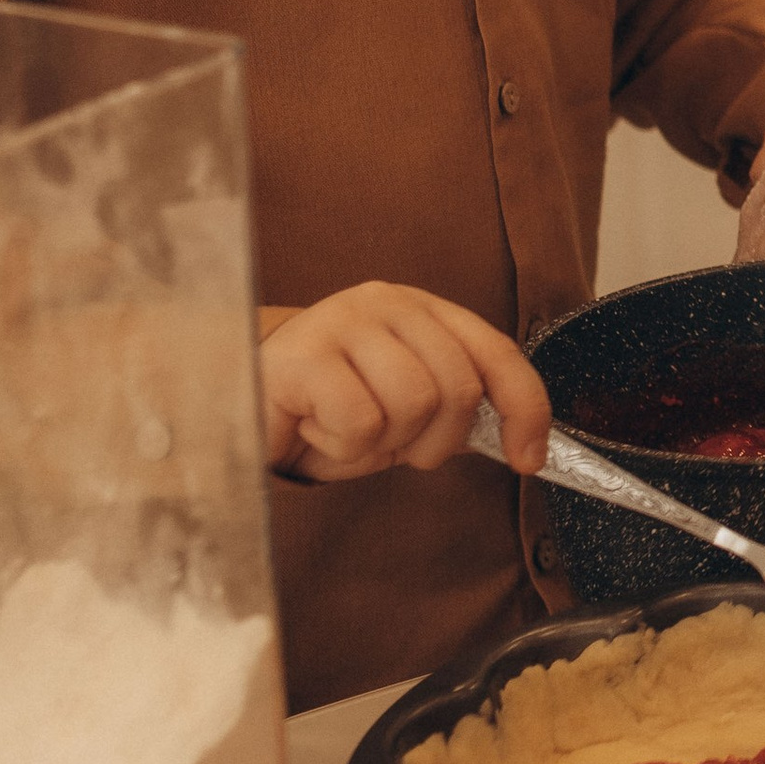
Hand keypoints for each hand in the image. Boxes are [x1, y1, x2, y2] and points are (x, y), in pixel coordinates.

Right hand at [259, 284, 551, 482]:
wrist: (237, 414)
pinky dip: (343, 447)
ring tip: (344, 429)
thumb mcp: (404, 411)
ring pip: (413, 403)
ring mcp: (341, 320)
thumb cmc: (326, 415)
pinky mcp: (301, 354)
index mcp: (421, 310)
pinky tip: (314, 428)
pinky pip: (361, 422)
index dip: (524, 408)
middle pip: (457, 386)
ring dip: (382, 442)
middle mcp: (385, 302)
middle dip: (433, 440)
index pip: (496, 352)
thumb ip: (456, 410)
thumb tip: (523, 445)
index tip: (527, 461)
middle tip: (391, 444)